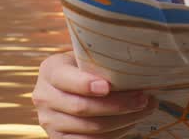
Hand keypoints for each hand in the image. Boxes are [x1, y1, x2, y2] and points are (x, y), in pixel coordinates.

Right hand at [32, 51, 157, 137]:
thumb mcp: (89, 58)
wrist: (72, 87)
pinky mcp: (58, 138)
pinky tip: (130, 123)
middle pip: (82, 107)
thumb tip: (139, 70)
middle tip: (143, 99)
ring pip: (90, 127)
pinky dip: (113, 134)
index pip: (66, 79)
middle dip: (118, 105)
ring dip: (122, 120)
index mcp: (50, 70)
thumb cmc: (88, 68)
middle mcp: (44, 96)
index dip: (85, 84)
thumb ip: (103, 62)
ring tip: (144, 109)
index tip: (108, 87)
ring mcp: (49, 121)